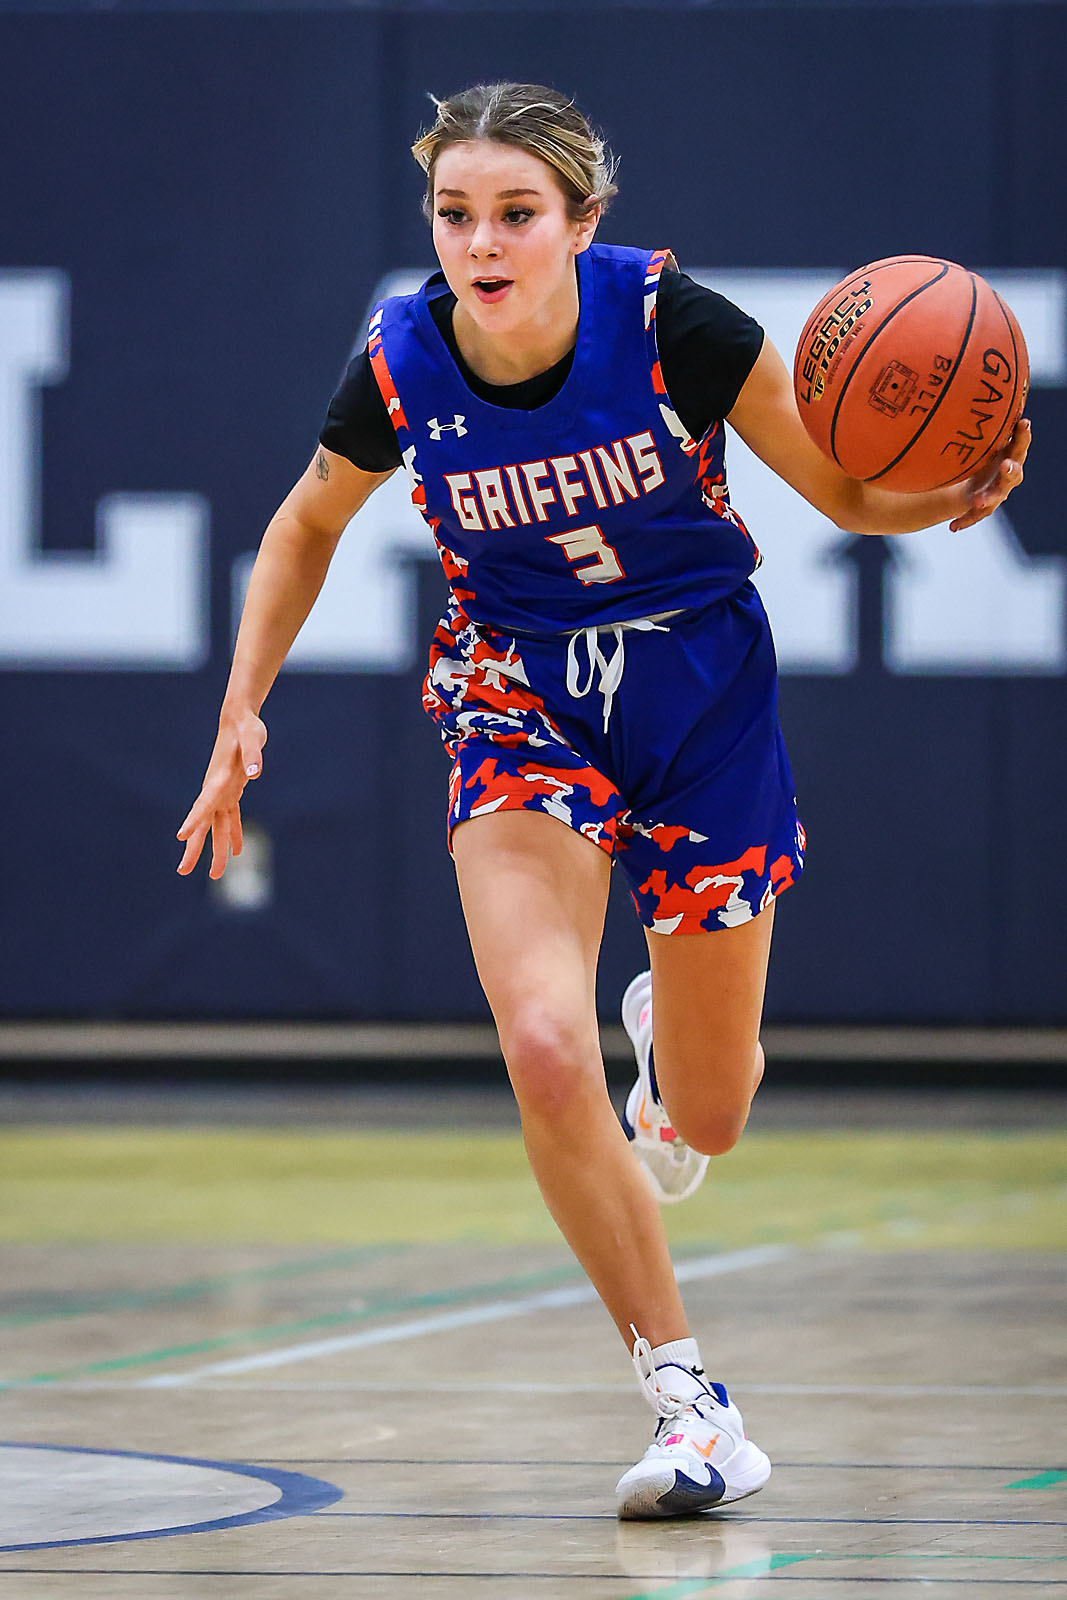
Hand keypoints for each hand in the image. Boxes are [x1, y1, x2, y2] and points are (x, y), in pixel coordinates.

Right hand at [176, 710, 266, 878]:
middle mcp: (215, 789)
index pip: (203, 805)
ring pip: (216, 826)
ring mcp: (222, 792)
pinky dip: (233, 834)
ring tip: (215, 875)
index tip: (181, 837)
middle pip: (202, 823)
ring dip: (216, 849)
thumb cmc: (246, 727)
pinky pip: (230, 817)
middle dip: (194, 848)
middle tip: (183, 871)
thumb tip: (255, 774)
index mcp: (217, 780)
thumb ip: (253, 755)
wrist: (240, 718)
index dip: (193, 821)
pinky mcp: (232, 790)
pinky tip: (237, 851)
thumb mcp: (252, 738)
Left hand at [949, 418, 1030, 532]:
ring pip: (997, 497)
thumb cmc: (975, 452)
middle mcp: (1006, 474)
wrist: (964, 482)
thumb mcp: (974, 437)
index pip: (1018, 443)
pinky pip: (975, 516)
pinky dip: (965, 520)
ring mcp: (996, 492)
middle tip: (1005, 464)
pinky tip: (953, 527)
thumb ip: (975, 419)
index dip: (1022, 434)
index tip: (1023, 422)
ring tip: (978, 500)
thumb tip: (961, 379)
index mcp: (1008, 453)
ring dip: (989, 498)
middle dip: (1010, 468)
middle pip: (1014, 472)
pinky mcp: (983, 508)